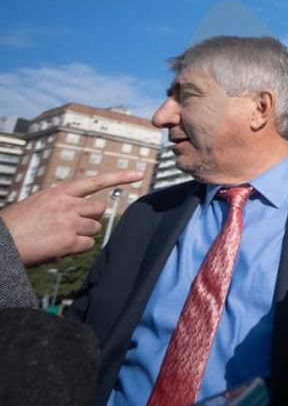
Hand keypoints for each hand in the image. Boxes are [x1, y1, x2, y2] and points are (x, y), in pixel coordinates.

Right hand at [0, 170, 143, 265]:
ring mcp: (69, 223)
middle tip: (71, 225)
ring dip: (82, 234)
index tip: (140, 174)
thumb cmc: (14, 225)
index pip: (95, 182)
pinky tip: (59, 247)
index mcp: (58, 193)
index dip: (119, 176)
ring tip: (57, 236)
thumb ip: (60, 203)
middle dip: (90, 217)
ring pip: (95, 228)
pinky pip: (88, 245)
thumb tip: (79, 211)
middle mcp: (67, 204)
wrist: (1, 242)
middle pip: (99, 209)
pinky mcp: (69, 241)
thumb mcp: (36, 204)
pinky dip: (77, 248)